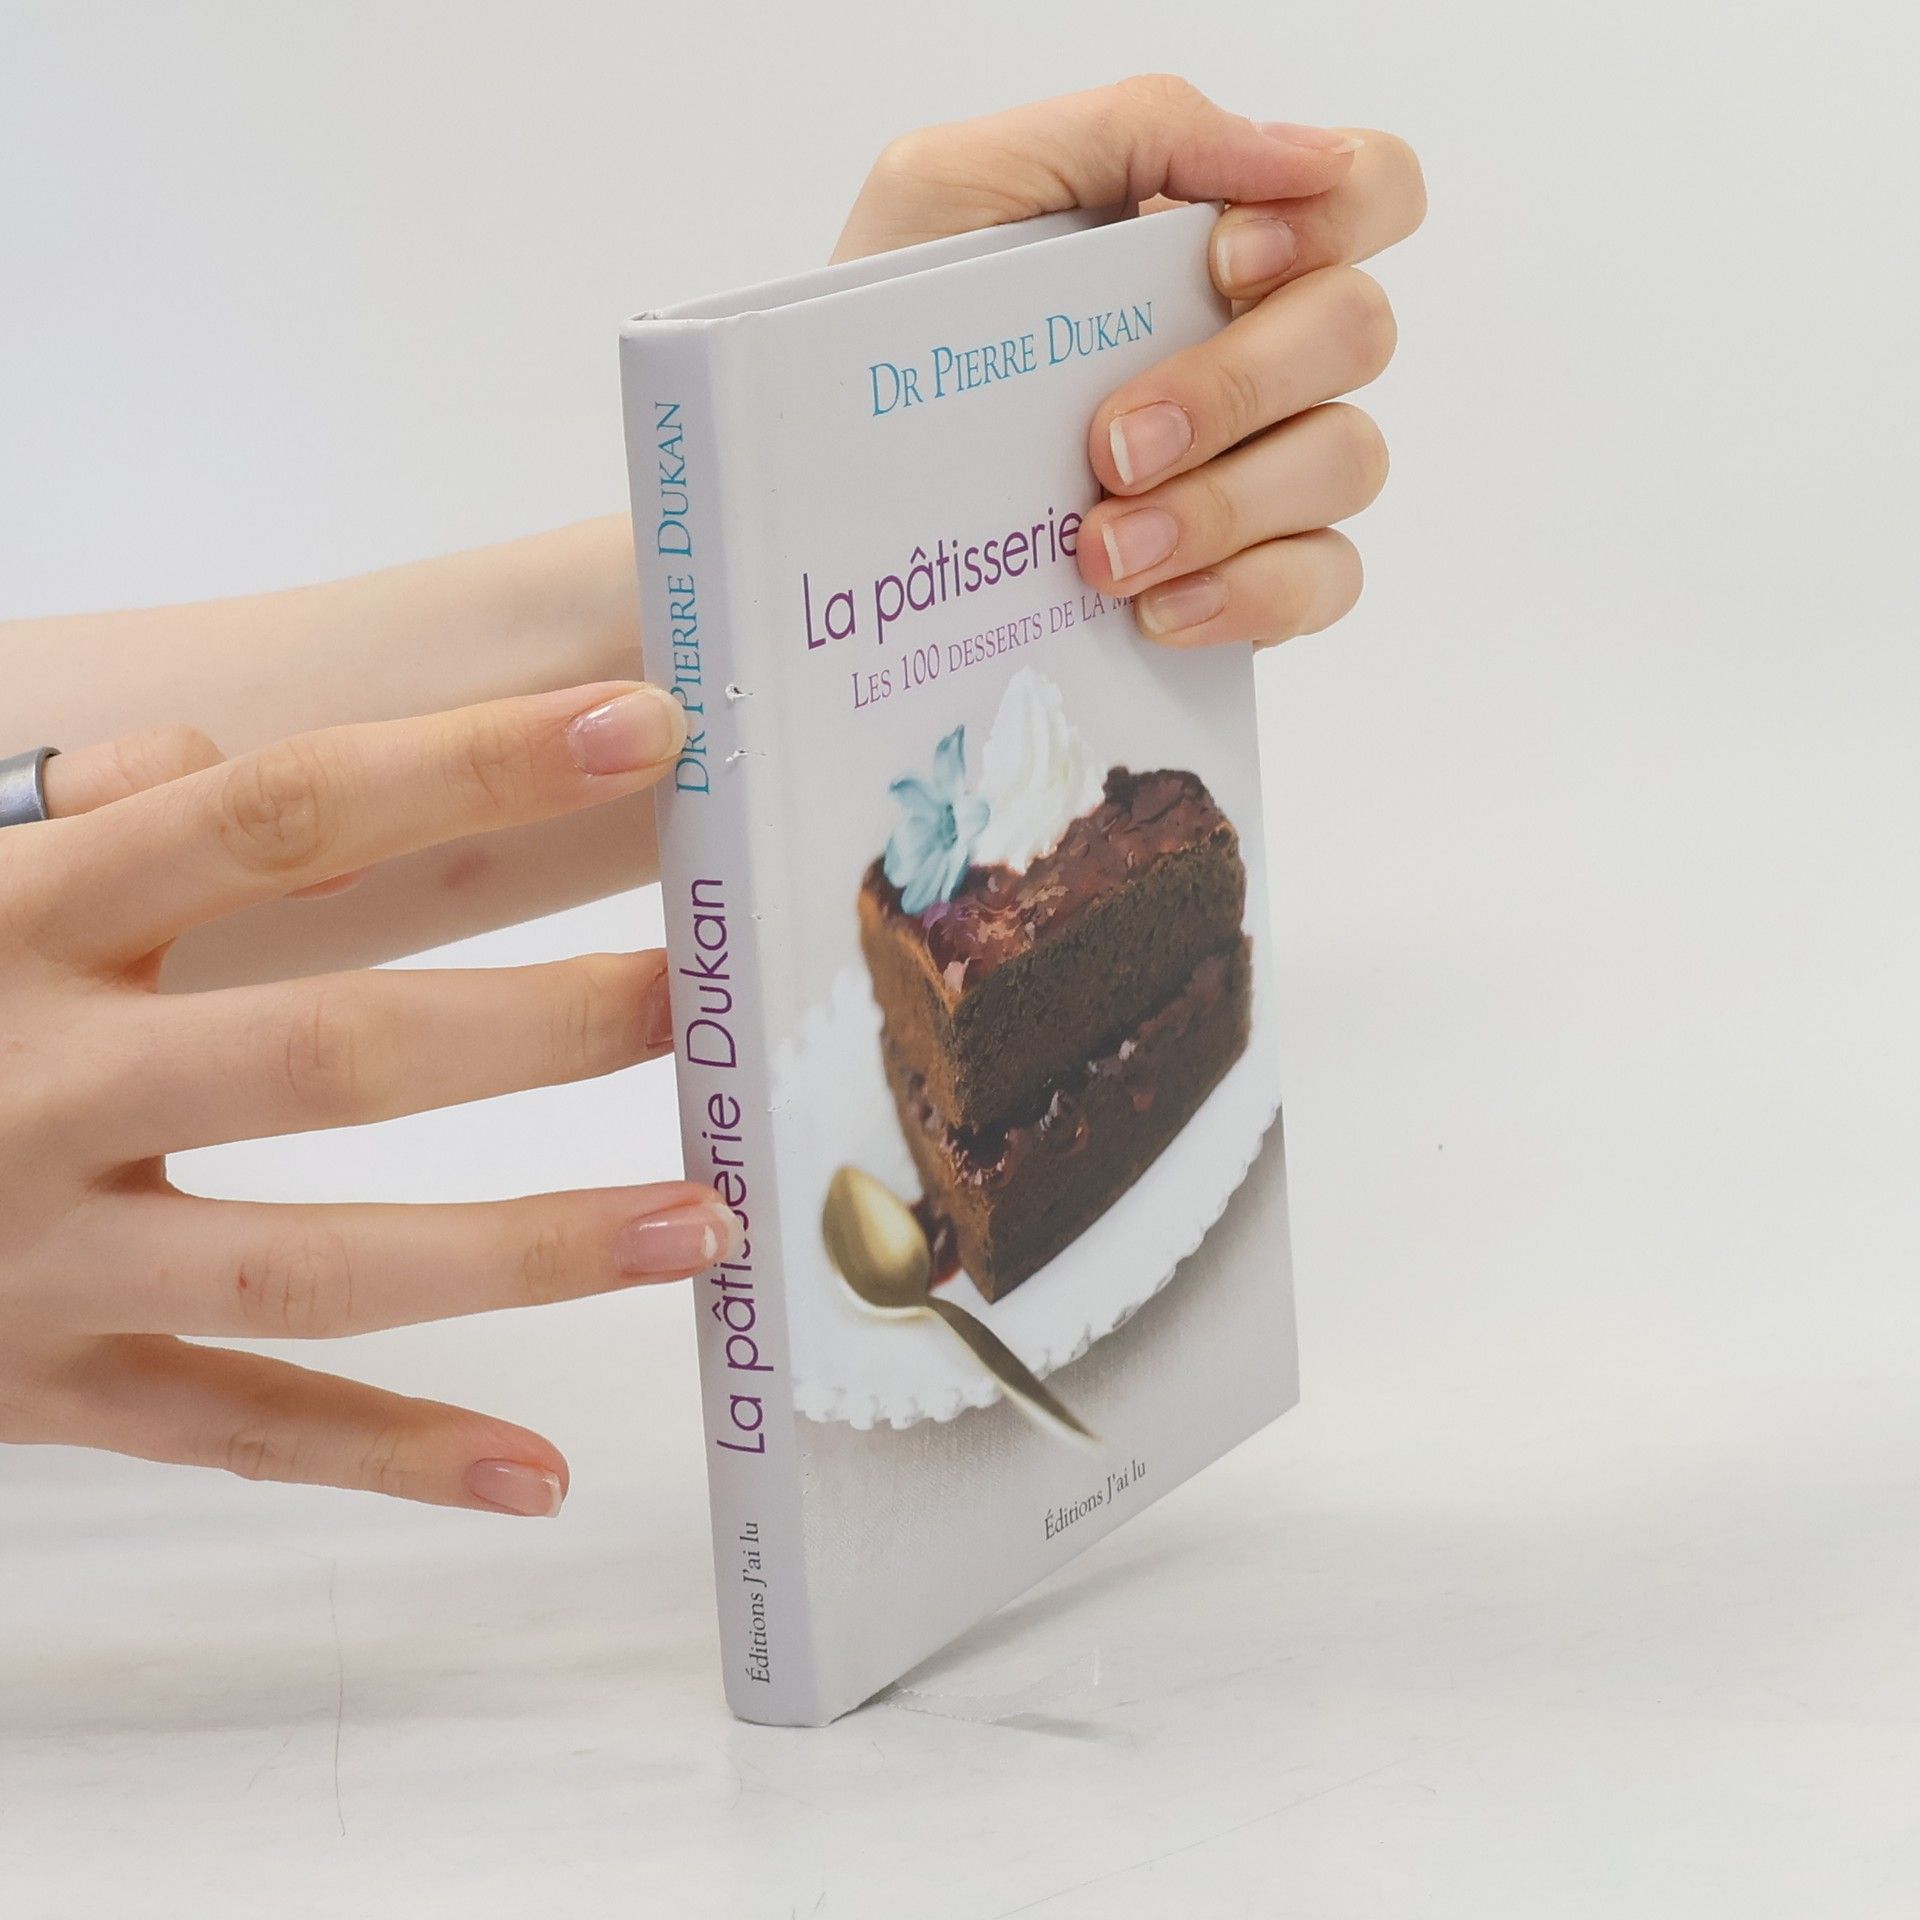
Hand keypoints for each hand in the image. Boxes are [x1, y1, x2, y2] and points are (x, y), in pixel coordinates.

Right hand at [0, 684, 738, 1514]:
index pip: (285, 816)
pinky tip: (537, 1471)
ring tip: (703, 1225)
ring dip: (525, 1251)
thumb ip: (68, 812)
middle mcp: (34, 1082)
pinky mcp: (36, 1390)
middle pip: (336, 1052)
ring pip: (318, 1263)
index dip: (472, 769)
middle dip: (540, 1026)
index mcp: (12, 916)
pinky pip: (235, 1429)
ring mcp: (35, 1258)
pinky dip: (388, 1456)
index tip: (645, 734)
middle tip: (707, 997)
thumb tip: (218, 765)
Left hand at [834, 74, 1424, 646]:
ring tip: (1103, 553)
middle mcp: (1258, 345)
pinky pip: (1324, 580)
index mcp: (1211, 236)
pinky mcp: (1250, 574)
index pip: (1366, 190)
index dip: (1333, 218)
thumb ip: (1134, 128)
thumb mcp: (961, 184)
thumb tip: (1298, 153)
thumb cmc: (887, 330)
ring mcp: (1264, 466)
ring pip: (1348, 462)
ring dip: (1226, 506)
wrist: (823, 494)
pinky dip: (1252, 594)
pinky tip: (1152, 608)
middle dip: (1236, 386)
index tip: (1220, 261)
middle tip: (1110, 446)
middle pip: (1358, 333)